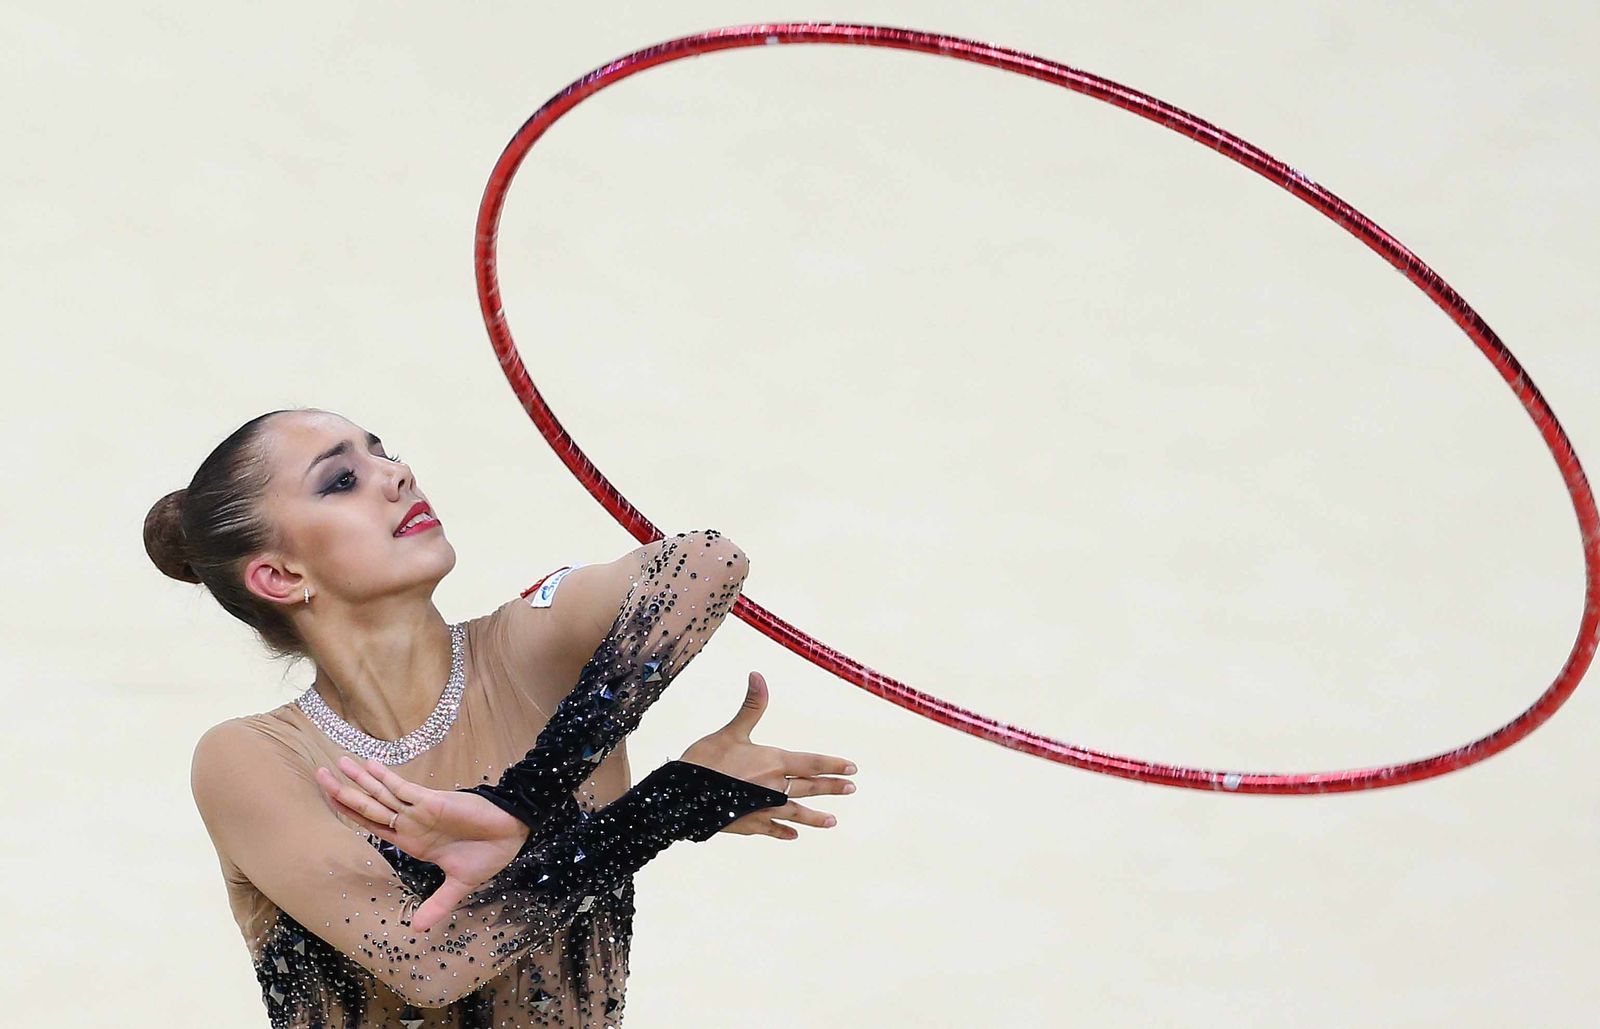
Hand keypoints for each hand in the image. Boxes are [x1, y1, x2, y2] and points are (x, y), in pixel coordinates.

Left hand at [314, 755, 530, 932]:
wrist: (512, 834)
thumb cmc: (487, 854)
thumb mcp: (459, 885)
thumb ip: (438, 904)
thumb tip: (418, 931)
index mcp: (412, 842)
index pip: (372, 825)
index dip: (350, 813)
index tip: (329, 800)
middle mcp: (410, 824)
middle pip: (369, 806)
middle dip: (343, 791)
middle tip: (319, 774)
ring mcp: (419, 811)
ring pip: (382, 795)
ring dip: (360, 780)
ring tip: (338, 763)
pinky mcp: (433, 801)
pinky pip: (404, 789)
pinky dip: (387, 778)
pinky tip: (370, 766)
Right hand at [679, 670, 857, 840]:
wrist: (682, 797)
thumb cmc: (706, 760)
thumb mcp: (731, 730)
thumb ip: (751, 706)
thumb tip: (758, 675)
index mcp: (773, 762)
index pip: (812, 763)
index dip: (833, 765)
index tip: (852, 768)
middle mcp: (774, 787)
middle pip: (809, 787)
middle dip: (831, 788)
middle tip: (852, 789)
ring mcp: (762, 809)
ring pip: (796, 812)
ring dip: (814, 817)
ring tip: (832, 821)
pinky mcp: (748, 824)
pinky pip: (771, 828)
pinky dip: (783, 831)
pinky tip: (792, 835)